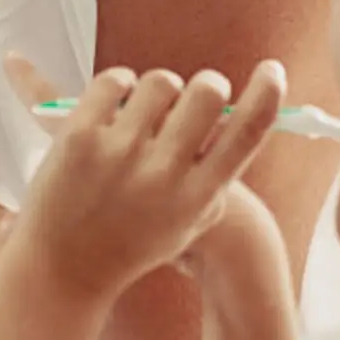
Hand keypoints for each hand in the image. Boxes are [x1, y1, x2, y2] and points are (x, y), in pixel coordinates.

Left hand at [1, 53, 289, 301]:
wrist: (66, 269)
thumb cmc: (136, 240)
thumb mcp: (190, 219)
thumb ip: (216, 174)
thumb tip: (241, 113)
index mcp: (197, 195)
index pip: (246, 134)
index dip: (266, 96)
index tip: (272, 70)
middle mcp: (162, 175)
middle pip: (207, 95)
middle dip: (207, 84)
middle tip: (196, 92)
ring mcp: (120, 155)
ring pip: (161, 81)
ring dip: (159, 86)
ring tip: (145, 107)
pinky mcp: (80, 139)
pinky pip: (113, 82)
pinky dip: (118, 83)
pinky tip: (116, 101)